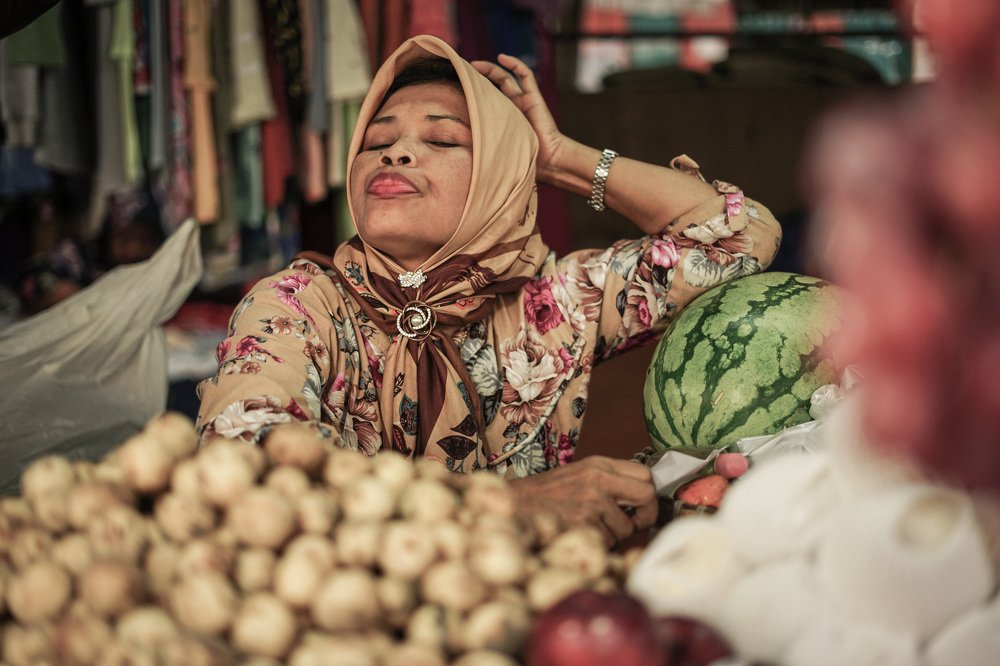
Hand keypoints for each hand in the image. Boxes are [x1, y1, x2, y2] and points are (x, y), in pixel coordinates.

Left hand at [471, 54, 565, 181]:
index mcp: (505, 117)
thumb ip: (485, 141)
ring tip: (474, 65)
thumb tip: (460, 144)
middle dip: (481, 77)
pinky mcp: (534, 96)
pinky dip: (514, 64)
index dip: (476, 90)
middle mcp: (514, 106)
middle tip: (464, 71)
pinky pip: (525, 75)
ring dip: (491, 69)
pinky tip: (501, 58)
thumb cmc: (524, 157)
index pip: (489, 98)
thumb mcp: (498, 146)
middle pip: (495, 86)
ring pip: (506, 78)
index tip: (460, 85)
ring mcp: (524, 100)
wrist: (548, 158)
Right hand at [508, 456, 658, 545]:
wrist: (514, 505)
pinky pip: (607, 542)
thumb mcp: (580, 475)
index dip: (648, 494)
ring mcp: (592, 503)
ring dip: (613, 535)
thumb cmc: (547, 495)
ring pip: (626, 528)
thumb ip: (609, 481)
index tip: (640, 507)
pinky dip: (597, 543)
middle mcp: (599, 480)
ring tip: (589, 526)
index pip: (645, 475)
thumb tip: (642, 498)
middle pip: (647, 495)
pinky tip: (579, 533)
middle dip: (645, 515)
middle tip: (632, 523)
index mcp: (599, 464)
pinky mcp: (584, 525)